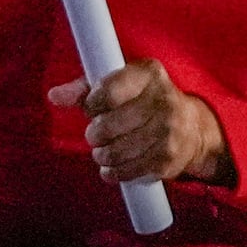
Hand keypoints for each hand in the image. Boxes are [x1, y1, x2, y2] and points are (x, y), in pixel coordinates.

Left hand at [48, 60, 229, 189]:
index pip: (109, 91)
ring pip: (116, 152)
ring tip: (103, 151)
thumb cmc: (143, 102)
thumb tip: (54, 96)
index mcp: (149, 73)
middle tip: (95, 135)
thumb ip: (84, 89)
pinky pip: (128, 171)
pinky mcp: (168, 158)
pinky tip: (112, 167)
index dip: (92, 104)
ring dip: (102, 155)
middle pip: (109, 125)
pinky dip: (113, 172)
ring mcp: (169, 130)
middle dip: (94, 134)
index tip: (92, 108)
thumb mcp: (118, 85)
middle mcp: (164, 99)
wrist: (191, 128)